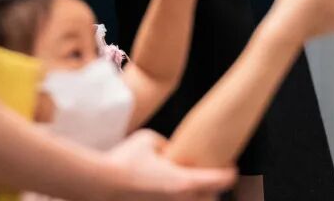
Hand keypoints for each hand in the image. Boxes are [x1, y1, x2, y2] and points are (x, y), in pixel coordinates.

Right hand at [106, 129, 236, 199]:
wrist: (101, 183)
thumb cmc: (126, 159)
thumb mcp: (150, 139)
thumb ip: (167, 144)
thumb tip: (170, 150)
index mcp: (184, 182)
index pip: (220, 181)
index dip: (230, 173)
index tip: (233, 168)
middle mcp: (180, 200)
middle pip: (210, 200)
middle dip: (213, 190)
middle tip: (213, 178)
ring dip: (195, 195)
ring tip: (191, 184)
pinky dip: (177, 196)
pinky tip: (171, 189)